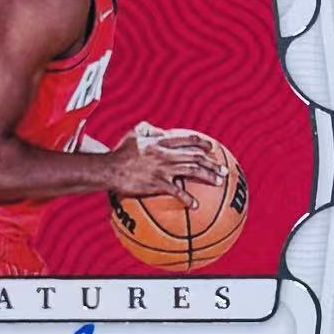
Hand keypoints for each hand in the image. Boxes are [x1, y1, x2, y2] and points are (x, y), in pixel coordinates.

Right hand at [108, 124, 223, 208]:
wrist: (109, 169)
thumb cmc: (120, 152)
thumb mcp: (133, 134)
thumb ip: (147, 128)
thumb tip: (159, 129)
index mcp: (161, 141)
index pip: (187, 140)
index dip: (202, 143)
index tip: (211, 148)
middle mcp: (165, 154)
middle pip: (195, 156)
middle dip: (211, 163)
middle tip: (223, 170)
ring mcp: (162, 169)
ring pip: (191, 170)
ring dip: (208, 176)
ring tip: (219, 182)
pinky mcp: (157, 183)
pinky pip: (176, 191)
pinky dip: (187, 198)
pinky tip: (195, 205)